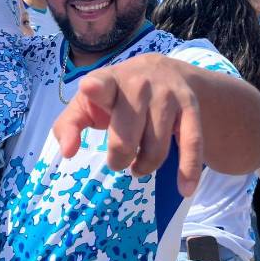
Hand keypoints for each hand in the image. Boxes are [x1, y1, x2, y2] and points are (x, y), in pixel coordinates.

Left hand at [54, 54, 202, 194]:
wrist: (165, 71)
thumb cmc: (116, 95)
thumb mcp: (88, 103)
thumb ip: (69, 126)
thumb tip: (67, 152)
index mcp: (109, 81)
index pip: (101, 84)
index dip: (95, 88)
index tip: (90, 88)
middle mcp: (139, 84)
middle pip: (125, 139)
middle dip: (119, 159)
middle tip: (119, 158)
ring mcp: (167, 96)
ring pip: (155, 149)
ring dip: (145, 166)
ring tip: (139, 164)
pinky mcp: (190, 109)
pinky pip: (192, 144)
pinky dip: (188, 170)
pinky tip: (185, 189)